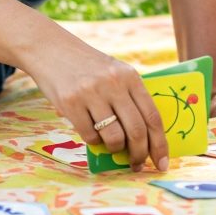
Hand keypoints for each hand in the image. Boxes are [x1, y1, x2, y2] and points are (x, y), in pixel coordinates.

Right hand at [28, 32, 168, 171]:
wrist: (53, 50)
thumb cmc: (88, 67)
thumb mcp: (115, 73)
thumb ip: (129, 99)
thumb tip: (143, 141)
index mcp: (130, 76)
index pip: (152, 116)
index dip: (160, 143)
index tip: (162, 163)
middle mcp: (113, 84)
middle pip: (137, 130)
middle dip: (139, 154)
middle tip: (136, 164)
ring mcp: (91, 93)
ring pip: (114, 137)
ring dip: (115, 149)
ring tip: (111, 145)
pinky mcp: (70, 103)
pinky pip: (90, 136)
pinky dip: (94, 142)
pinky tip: (91, 132)